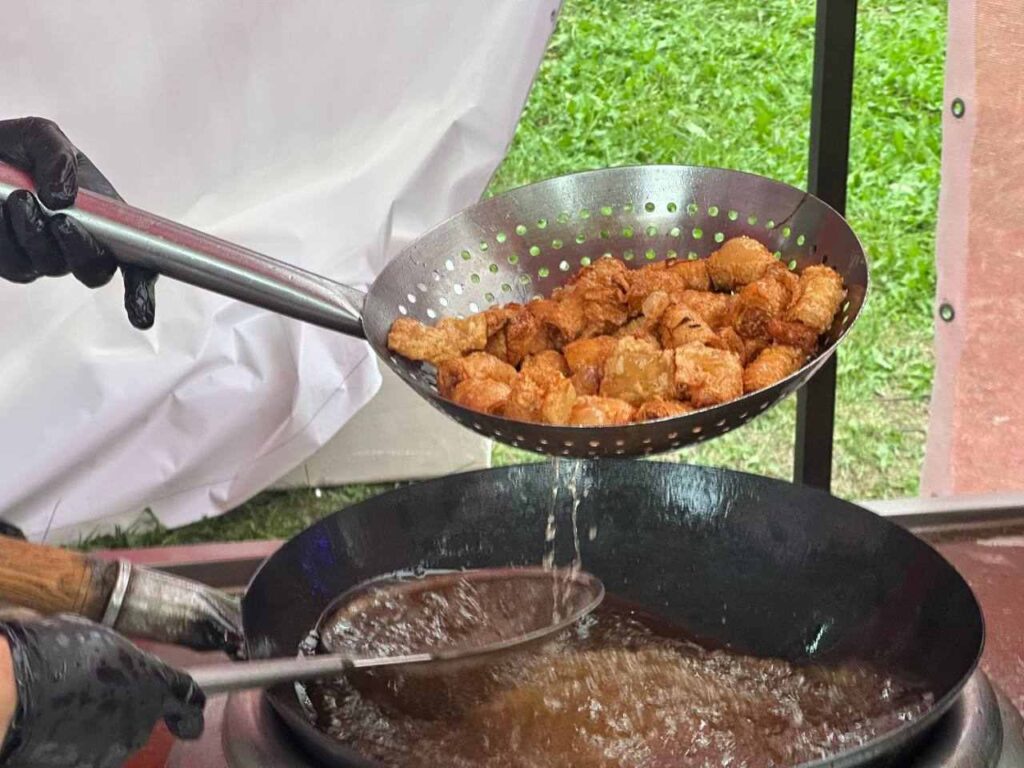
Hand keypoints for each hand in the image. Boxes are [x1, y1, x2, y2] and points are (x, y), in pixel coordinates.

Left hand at [0, 117, 156, 328]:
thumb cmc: (17, 149)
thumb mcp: (41, 136)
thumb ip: (58, 156)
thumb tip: (62, 197)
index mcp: (105, 218)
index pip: (136, 261)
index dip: (141, 290)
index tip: (140, 315)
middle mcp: (80, 243)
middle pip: (95, 271)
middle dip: (80, 250)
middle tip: (60, 220)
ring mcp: (47, 257)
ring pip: (50, 265)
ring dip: (33, 234)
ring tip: (18, 198)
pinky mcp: (15, 264)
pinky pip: (16, 265)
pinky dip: (7, 237)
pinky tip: (1, 210)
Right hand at [0, 614, 203, 767]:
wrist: (11, 693)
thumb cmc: (55, 654)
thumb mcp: (102, 639)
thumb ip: (122, 657)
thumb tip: (117, 659)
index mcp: (154, 684)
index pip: (188, 699)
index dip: (189, 705)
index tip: (190, 711)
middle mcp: (142, 722)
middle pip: (146, 717)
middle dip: (129, 706)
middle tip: (96, 690)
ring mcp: (111, 751)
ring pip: (115, 736)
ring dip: (101, 724)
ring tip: (68, 704)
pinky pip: (86, 752)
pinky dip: (76, 742)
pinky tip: (54, 723)